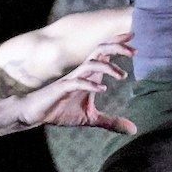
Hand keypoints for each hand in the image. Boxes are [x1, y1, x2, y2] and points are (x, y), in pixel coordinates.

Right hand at [0, 54, 134, 136]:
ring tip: (123, 76)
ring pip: (91, 64)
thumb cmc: (60, 111)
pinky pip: (77, 82)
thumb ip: (111, 122)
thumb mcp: (90, 119)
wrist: (35, 113)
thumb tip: (133, 130)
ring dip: (108, 67)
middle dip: (118, 47)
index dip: (119, 45)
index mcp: (89, 75)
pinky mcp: (62, 88)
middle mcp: (81, 72)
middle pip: (101, 51)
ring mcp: (72, 79)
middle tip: (136, 50)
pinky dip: (90, 84)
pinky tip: (102, 90)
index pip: (105, 54)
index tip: (136, 42)